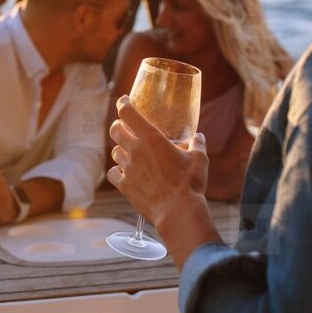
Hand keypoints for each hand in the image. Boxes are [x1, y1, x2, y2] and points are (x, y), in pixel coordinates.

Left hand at [106, 96, 208, 227]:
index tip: (123, 101)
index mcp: (152, 138)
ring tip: (129, 153)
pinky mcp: (124, 185)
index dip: (123, 104)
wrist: (178, 211)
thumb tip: (199, 136)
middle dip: (118, 126)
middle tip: (124, 128)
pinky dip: (116, 171)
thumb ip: (197, 144)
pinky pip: (112, 173)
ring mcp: (127, 168)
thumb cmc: (190, 183)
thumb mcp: (199, 159)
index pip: (128, 113)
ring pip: (115, 152)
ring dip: (121, 150)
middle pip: (116, 130)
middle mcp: (135, 150)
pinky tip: (123, 173)